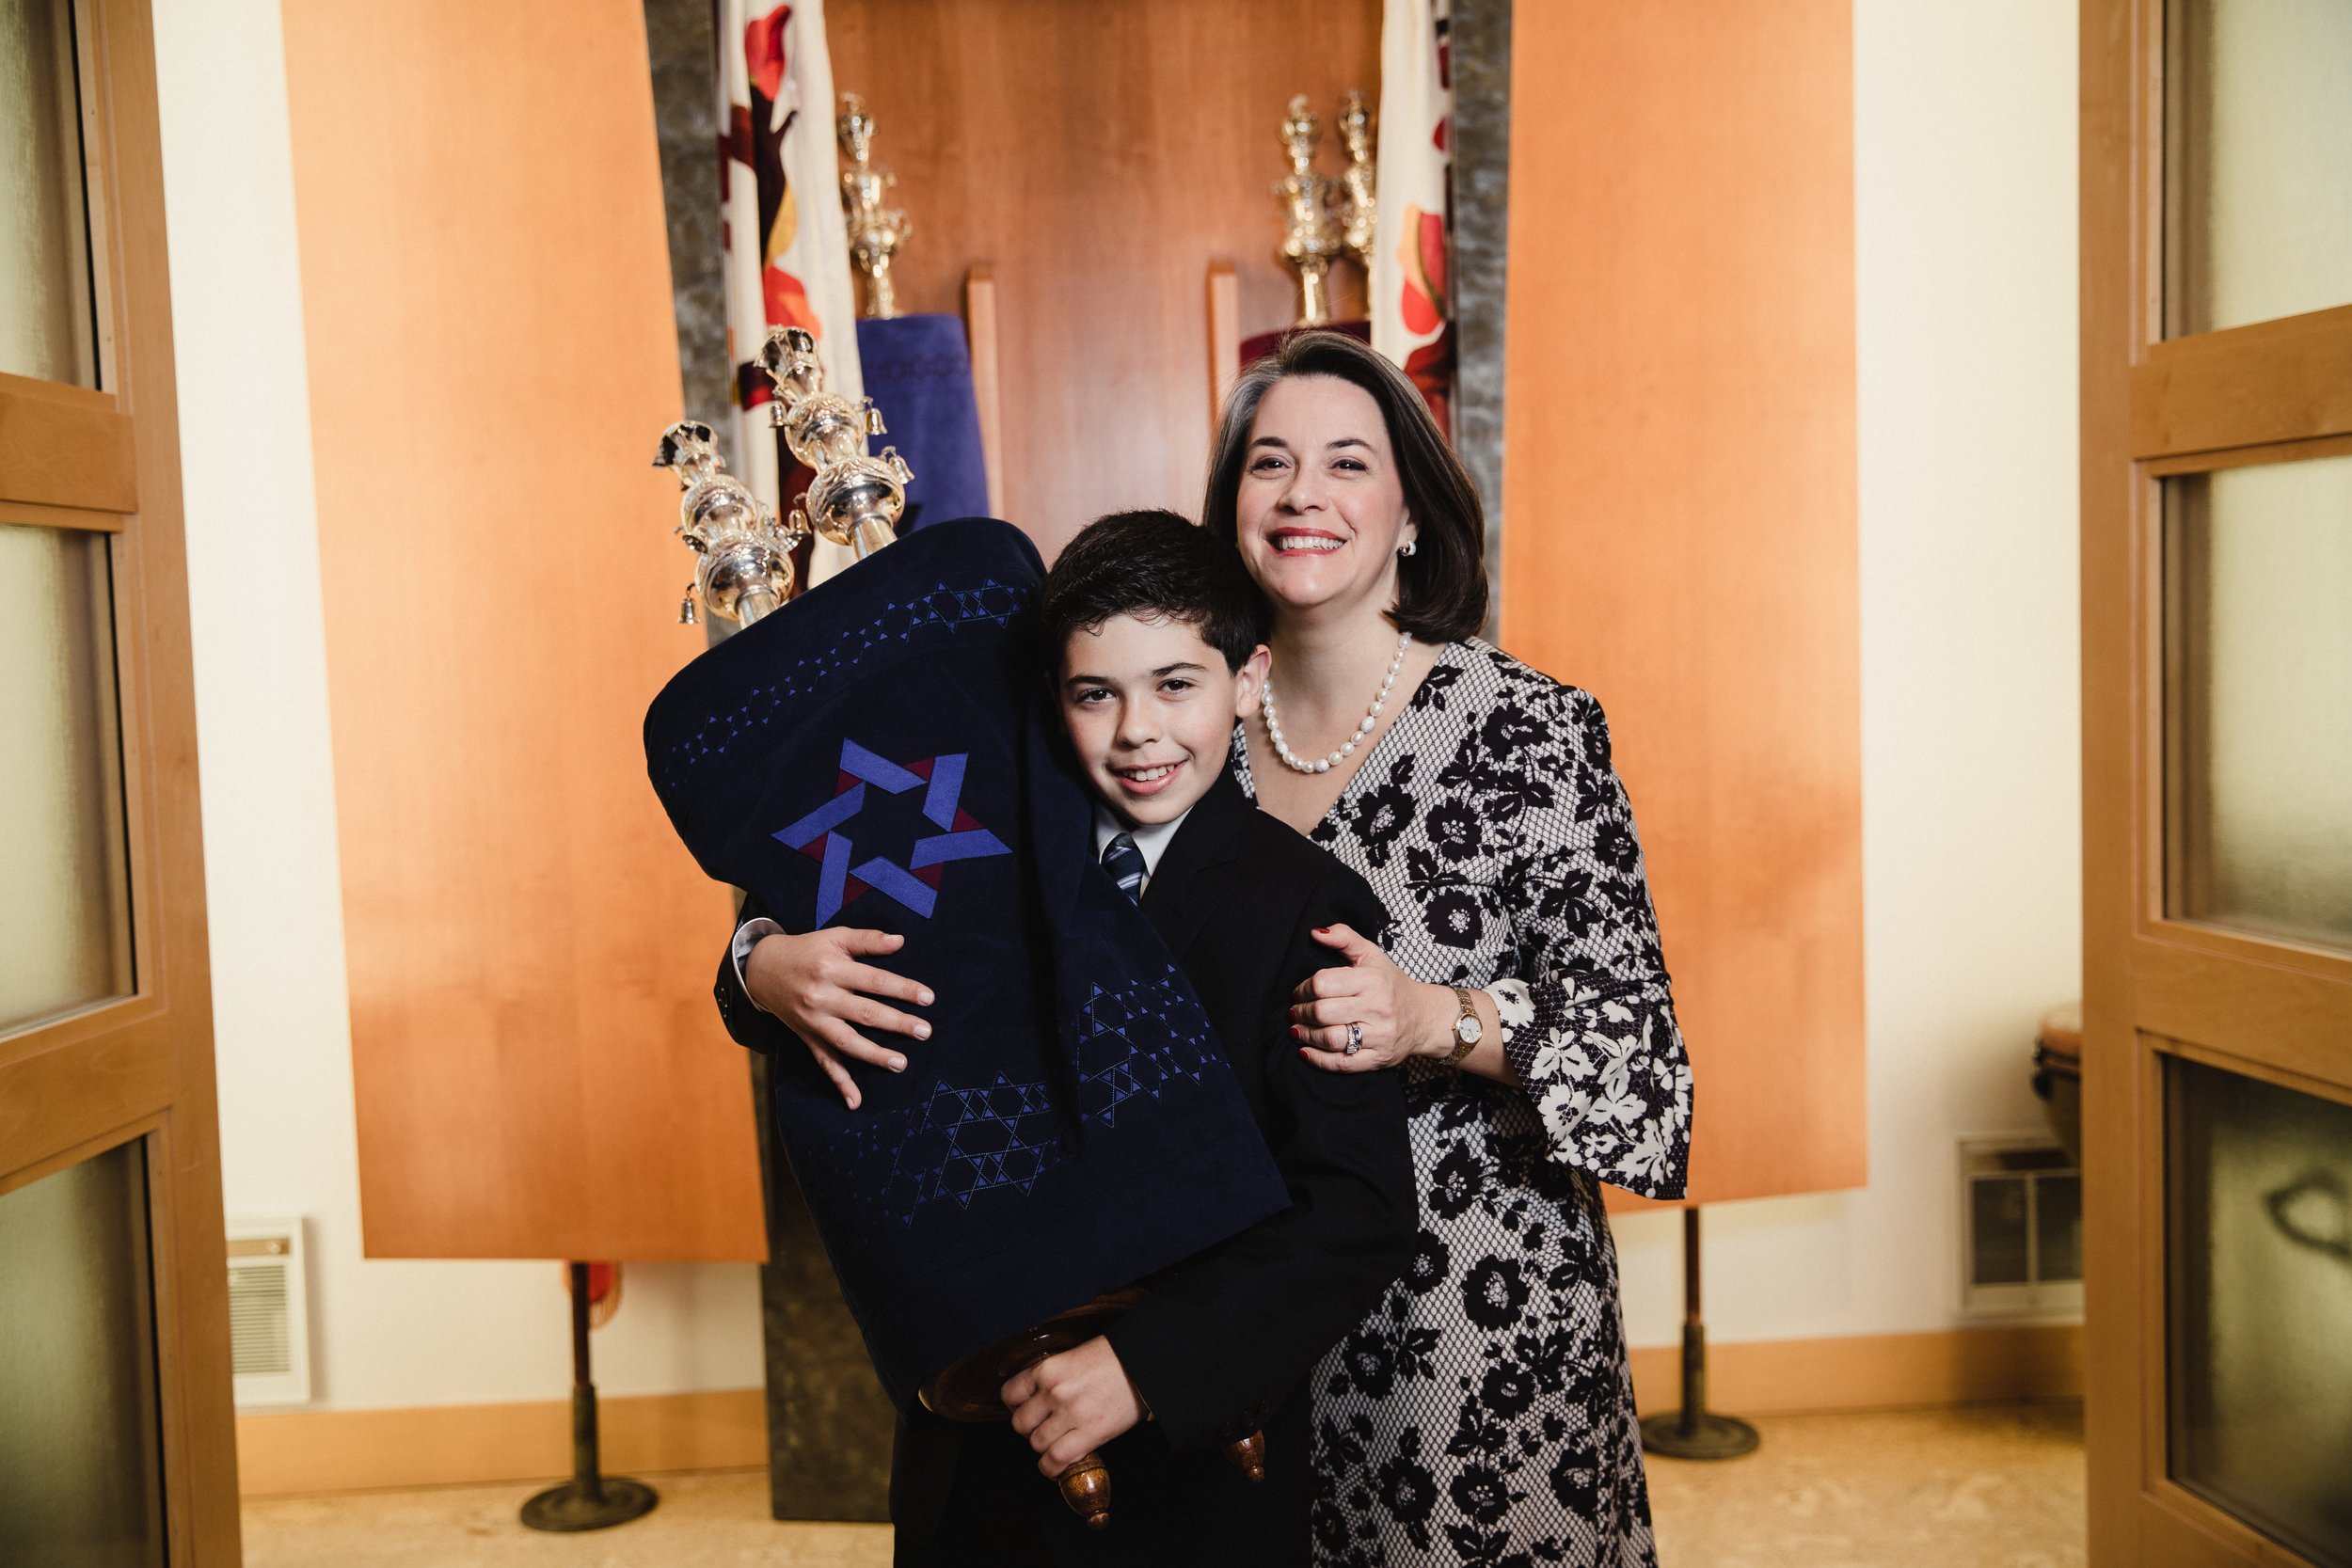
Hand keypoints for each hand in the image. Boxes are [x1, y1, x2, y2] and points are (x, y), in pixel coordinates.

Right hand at [744, 927, 932, 1108]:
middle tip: (925, 1031)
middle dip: (897, 1023)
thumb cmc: (807, 951)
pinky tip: (855, 1101)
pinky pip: (825, 1063)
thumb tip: (900, 941)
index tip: (928, 998)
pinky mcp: (808, 1038)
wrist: (763, 970)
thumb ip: (867, 940)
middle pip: (865, 1013)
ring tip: (901, 1063)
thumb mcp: (835, 937)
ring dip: (874, 1055)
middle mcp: (822, 997)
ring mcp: (814, 1021)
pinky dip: (839, 1084)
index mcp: (831, 969)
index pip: (874, 981)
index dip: (903, 989)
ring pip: (847, 1042)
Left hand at [1001, 1337, 1142, 1477]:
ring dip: (1043, 1447)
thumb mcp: (1074, 1357)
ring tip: (1055, 1443)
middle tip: (1043, 1427)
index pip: (1010, 1393)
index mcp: (1048, 1368)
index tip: (1024, 1408)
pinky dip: (1050, 1469)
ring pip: (1036, 1444)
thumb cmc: (1115, 1357)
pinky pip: (1056, 1460)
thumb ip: (1053, 1376)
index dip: (1015, 1405)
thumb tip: (1038, 1397)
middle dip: (1029, 1428)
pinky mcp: (1090, 1434)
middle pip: (1020, 1423)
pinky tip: (1055, 1467)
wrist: (1146, 1364)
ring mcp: (1071, 1414)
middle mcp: (1054, 1391)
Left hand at [1288, 923, 1451, 1072]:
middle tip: (1294, 1012)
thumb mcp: (1371, 955)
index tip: (1298, 992)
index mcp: (1372, 980)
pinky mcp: (1378, 1059)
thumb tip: (1315, 932)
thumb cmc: (1391, 984)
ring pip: (1331, 1039)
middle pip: (1323, 1012)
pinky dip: (1318, 1059)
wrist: (1424, 1017)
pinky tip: (1306, 1051)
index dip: (1303, 989)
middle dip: (1301, 1012)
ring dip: (1306, 1035)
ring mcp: (1379, 1036)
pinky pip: (1342, 1063)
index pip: (1323, 983)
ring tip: (1297, 1029)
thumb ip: (1344, 938)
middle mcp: (1377, 1008)